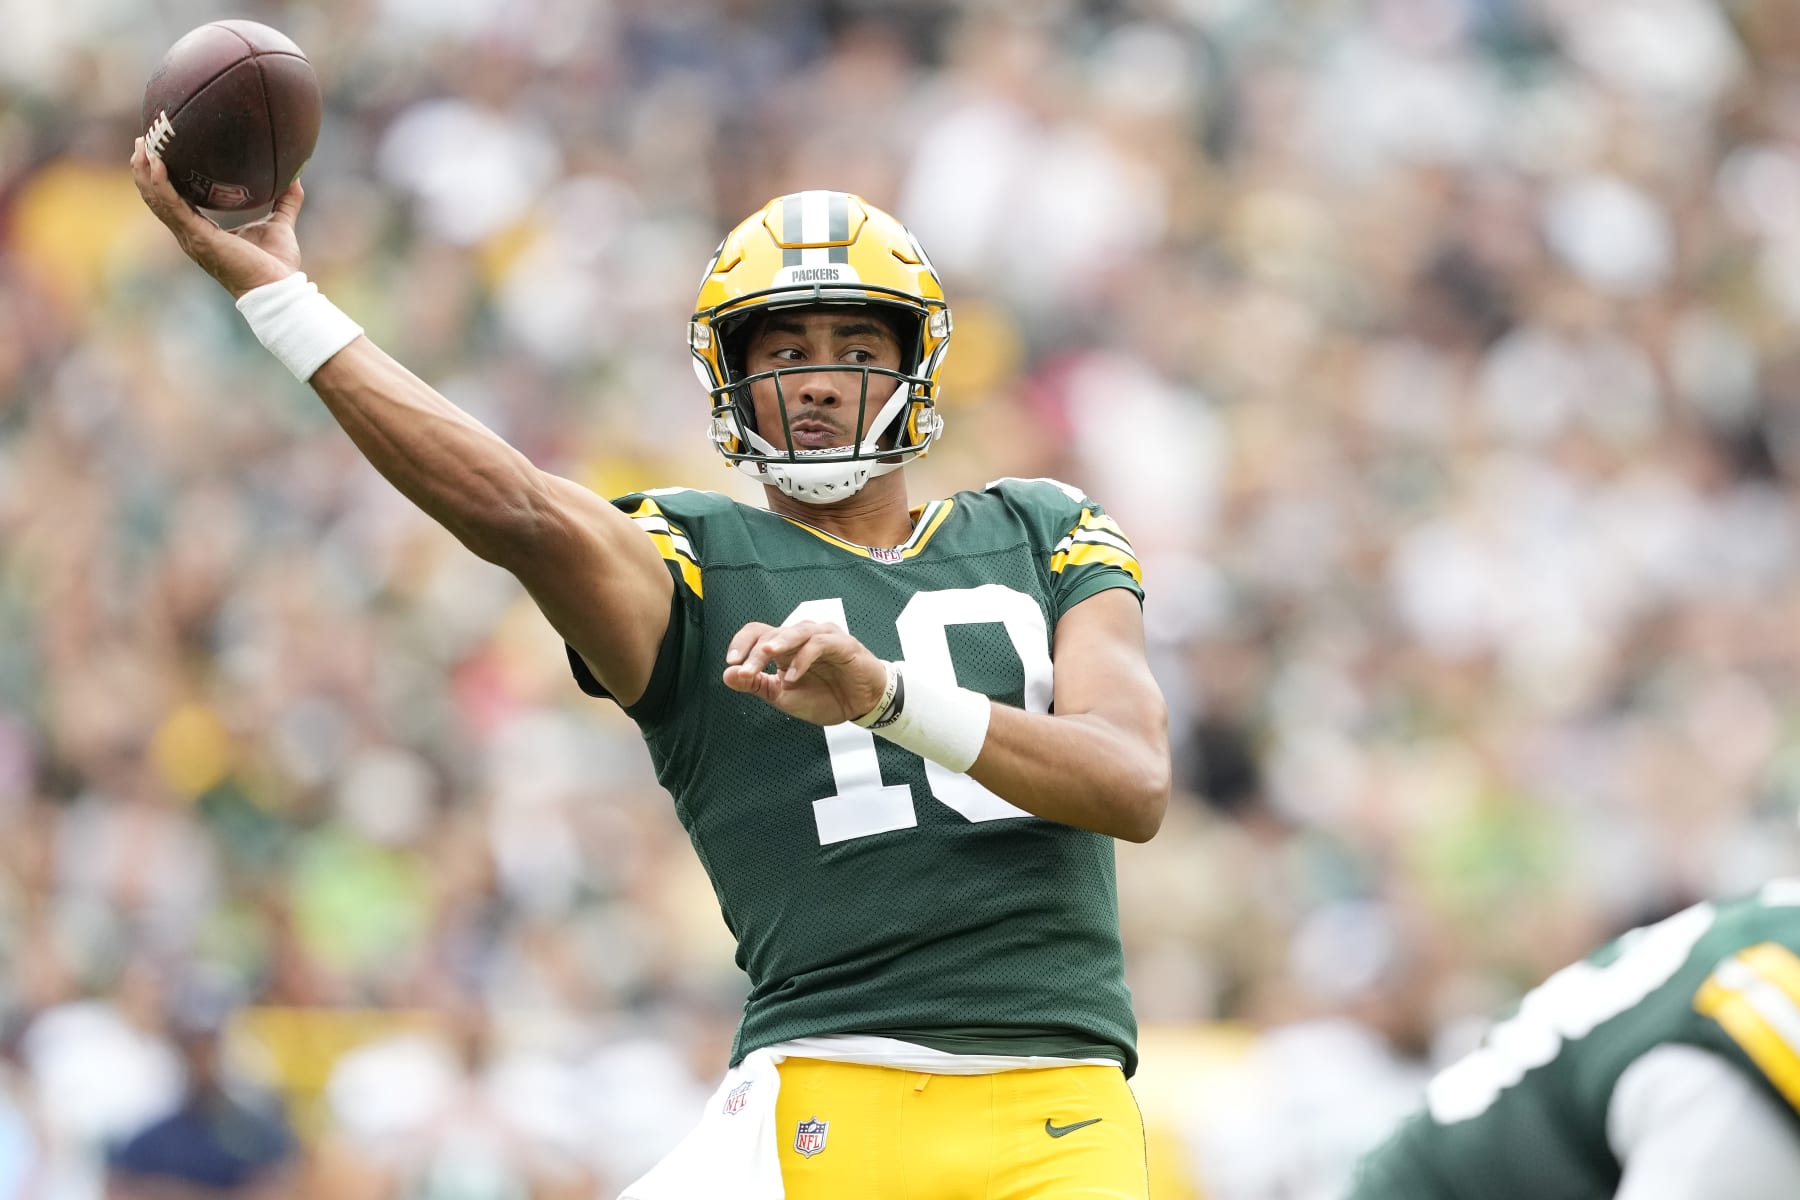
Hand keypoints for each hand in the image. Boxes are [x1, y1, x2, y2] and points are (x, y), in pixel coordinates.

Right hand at [131, 137, 303, 297]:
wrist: (278, 288)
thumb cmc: (277, 265)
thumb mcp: (281, 224)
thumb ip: (286, 202)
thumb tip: (296, 178)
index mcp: (201, 231)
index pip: (172, 201)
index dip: (160, 179)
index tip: (157, 152)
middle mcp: (189, 234)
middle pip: (156, 199)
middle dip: (144, 170)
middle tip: (142, 141)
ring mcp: (191, 237)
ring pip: (157, 200)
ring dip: (145, 172)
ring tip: (142, 145)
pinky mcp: (199, 238)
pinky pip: (173, 206)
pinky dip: (162, 185)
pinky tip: (158, 164)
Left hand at [722, 620, 888, 725]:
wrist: (862, 705)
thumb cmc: (826, 697)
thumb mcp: (783, 697)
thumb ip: (757, 685)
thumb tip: (727, 676)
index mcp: (784, 648)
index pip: (757, 633)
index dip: (741, 644)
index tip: (732, 664)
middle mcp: (800, 638)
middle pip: (772, 633)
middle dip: (755, 653)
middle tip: (745, 672)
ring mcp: (822, 637)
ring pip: (795, 631)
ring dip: (778, 643)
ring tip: (766, 656)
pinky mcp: (841, 643)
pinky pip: (818, 643)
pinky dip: (803, 658)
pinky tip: (794, 675)